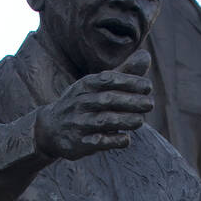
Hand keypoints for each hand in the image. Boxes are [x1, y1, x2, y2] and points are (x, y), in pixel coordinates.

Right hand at [34, 51, 152, 160]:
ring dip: (124, 120)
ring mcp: (77, 123)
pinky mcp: (77, 143)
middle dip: (130, 101)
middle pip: (107, 100)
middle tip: (150, 104)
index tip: (148, 86)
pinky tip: (127, 139)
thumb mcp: (97, 86)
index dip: (129, 82)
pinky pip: (97, 142)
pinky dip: (113, 140)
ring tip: (141, 121)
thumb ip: (122, 74)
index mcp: (85, 85)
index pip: (108, 80)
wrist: (50, 129)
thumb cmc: (82, 104)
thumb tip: (147, 57)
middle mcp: (79, 102)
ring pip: (103, 120)